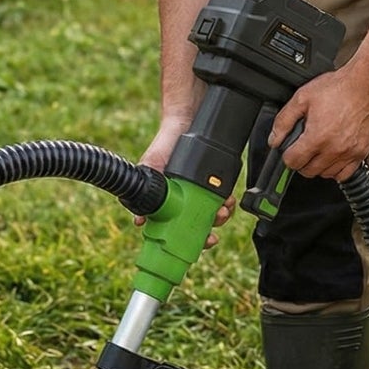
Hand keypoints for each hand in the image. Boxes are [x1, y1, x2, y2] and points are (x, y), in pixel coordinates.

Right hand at [138, 117, 233, 243]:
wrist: (183, 125)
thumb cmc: (163, 147)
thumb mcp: (151, 167)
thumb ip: (146, 192)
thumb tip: (140, 220)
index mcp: (168, 203)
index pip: (177, 230)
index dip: (188, 241)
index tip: (201, 243)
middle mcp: (184, 202)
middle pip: (198, 227)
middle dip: (207, 233)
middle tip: (213, 235)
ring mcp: (199, 195)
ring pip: (212, 216)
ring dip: (220, 217)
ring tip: (223, 209)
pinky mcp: (212, 186)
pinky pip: (222, 200)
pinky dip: (226, 203)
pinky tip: (228, 199)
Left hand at [272, 65, 368, 181]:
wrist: (366, 84)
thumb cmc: (338, 88)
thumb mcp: (302, 98)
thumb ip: (284, 120)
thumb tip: (274, 139)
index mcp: (317, 137)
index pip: (293, 162)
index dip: (287, 156)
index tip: (289, 149)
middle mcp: (334, 149)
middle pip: (308, 171)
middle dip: (301, 162)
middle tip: (302, 148)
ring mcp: (349, 153)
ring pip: (326, 174)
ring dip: (317, 166)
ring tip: (317, 151)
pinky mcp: (361, 153)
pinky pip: (345, 175)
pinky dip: (336, 170)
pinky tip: (332, 157)